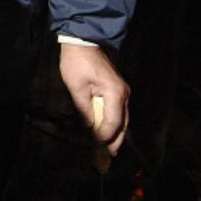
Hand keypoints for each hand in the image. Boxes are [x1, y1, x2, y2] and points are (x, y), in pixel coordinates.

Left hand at [59, 42, 129, 156]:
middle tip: (108, 158)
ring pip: (122, 118)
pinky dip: (114, 122)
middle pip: (122, 123)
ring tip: (108, 150)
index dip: (105, 137)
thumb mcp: (76, 89)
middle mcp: (124, 94)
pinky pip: (118, 110)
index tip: (97, 148)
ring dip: (115, 133)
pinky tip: (107, 131)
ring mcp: (123, 91)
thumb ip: (84, 111)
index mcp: (115, 94)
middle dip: (115, 141)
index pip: (113, 123)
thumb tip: (88, 130)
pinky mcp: (118, 89)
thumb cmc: (77, 64)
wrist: (82, 42)